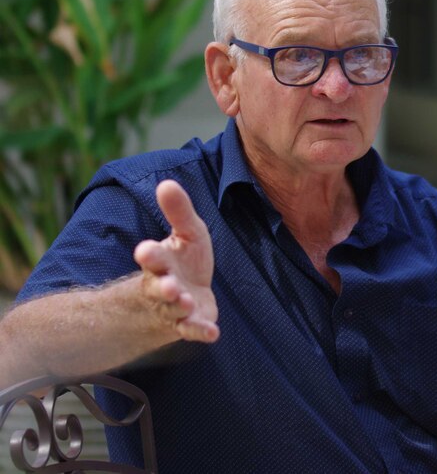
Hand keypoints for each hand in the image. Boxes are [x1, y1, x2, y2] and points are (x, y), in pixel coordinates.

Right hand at [133, 180, 219, 342]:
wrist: (186, 292)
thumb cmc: (184, 258)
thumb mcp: (186, 232)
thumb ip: (178, 211)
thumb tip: (166, 182)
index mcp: (160, 261)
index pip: (152, 258)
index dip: (149, 254)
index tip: (144, 249)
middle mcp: (163, 286)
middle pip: (158, 287)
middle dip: (163, 286)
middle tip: (170, 285)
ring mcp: (175, 307)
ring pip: (175, 309)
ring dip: (180, 306)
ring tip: (186, 301)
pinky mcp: (190, 323)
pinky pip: (193, 330)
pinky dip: (200, 332)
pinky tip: (213, 333)